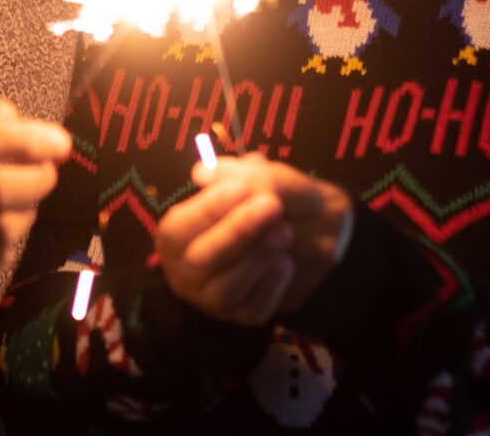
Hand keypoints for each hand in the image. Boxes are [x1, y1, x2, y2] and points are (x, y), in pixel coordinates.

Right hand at [191, 155, 352, 315]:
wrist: (312, 230)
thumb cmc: (271, 199)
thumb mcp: (262, 178)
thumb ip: (237, 174)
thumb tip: (203, 173)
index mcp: (177, 233)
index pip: (180, 226)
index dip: (208, 209)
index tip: (240, 189)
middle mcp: (186, 269)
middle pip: (201, 259)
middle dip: (237, 232)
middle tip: (272, 206)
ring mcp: (212, 298)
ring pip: (225, 289)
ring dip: (256, 259)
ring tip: (285, 233)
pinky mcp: (241, 316)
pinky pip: (252, 310)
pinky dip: (271, 286)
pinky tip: (287, 262)